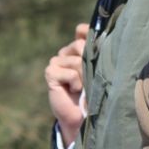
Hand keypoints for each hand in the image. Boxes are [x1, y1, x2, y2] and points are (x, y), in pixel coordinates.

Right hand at [44, 23, 87, 147]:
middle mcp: (65, 53)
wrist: (81, 117)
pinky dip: (76, 83)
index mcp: (78, 50)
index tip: (96, 47)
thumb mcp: (98, 72)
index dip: (87, 34)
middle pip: (80, 45)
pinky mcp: (50, 72)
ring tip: (82, 87)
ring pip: (77, 60)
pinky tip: (74, 90)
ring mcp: (56, 62)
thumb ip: (97, 54)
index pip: (81, 31)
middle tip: (89, 79)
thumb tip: (96, 38)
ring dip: (84, 77)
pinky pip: (70, 73)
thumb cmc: (93, 94)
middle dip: (89, 63)